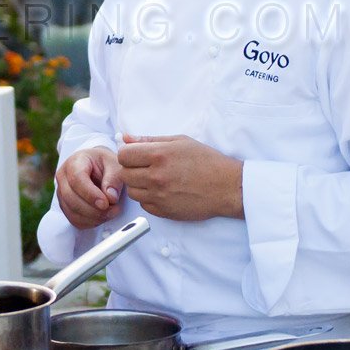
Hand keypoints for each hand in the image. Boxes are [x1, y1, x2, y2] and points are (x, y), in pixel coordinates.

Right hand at [55, 147, 122, 229]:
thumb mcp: (114, 164)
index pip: (76, 179)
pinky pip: (74, 220)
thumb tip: (110, 197)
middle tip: (113, 209)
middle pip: (70, 197)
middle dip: (93, 209)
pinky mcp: (65, 206)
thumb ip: (113, 179)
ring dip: (93, 217)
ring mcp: (62, 193)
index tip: (105, 203)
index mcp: (74, 162)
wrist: (97, 167)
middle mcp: (63, 177)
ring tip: (111, 212)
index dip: (90, 194)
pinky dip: (89, 222)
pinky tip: (102, 216)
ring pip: (71, 211)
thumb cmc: (104, 164)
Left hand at [116, 134, 243, 220]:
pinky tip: (162, 191)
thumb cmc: (206, 161)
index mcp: (159, 155)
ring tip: (155, 180)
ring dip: (138, 185)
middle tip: (146, 168)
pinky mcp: (163, 211)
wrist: (226, 187)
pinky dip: (148, 198)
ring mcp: (159, 196)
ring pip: (131, 191)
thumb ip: (149, 139)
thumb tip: (126, 138)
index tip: (137, 155)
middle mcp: (156, 176)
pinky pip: (143, 205)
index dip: (128, 154)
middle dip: (132, 169)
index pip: (123, 155)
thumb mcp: (180, 141)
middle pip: (124, 174)